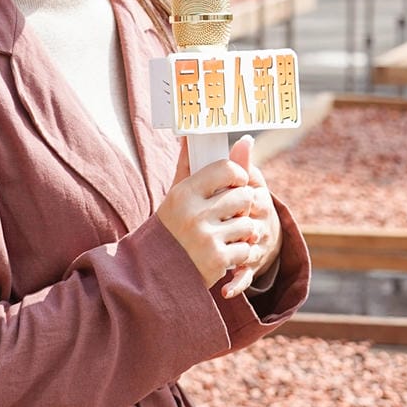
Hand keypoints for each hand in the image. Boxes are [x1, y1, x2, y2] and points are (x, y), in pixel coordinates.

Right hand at [156, 136, 279, 296]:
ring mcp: (206, 238)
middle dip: (243, 206)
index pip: (227, 169)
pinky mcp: (217, 260)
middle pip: (244, 196)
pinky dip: (241, 253)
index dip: (238, 175)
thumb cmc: (171, 227)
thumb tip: (190, 134)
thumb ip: (188, 165)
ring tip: (230, 234)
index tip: (236, 183)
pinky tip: (227, 252)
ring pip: (249, 224)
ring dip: (245, 232)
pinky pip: (247, 249)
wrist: (157, 272)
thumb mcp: (175, 195)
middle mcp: (194, 214)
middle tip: (232, 213)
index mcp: (184, 193)